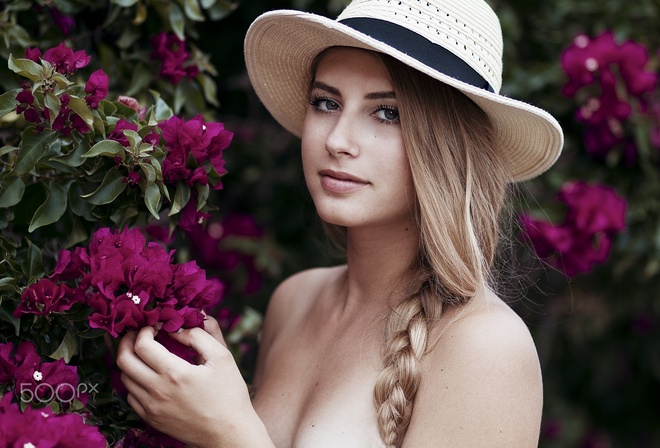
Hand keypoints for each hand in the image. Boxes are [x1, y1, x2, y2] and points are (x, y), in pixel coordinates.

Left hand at [116, 319, 270, 446]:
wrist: (228, 433)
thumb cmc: (229, 394)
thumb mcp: (222, 357)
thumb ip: (199, 335)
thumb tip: (178, 327)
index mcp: (174, 373)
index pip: (142, 345)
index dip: (143, 330)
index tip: (153, 325)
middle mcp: (157, 391)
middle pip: (124, 360)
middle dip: (127, 341)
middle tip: (137, 334)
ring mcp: (151, 408)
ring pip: (124, 378)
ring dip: (130, 361)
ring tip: (143, 352)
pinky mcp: (151, 419)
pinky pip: (131, 396)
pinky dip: (134, 381)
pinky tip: (148, 375)